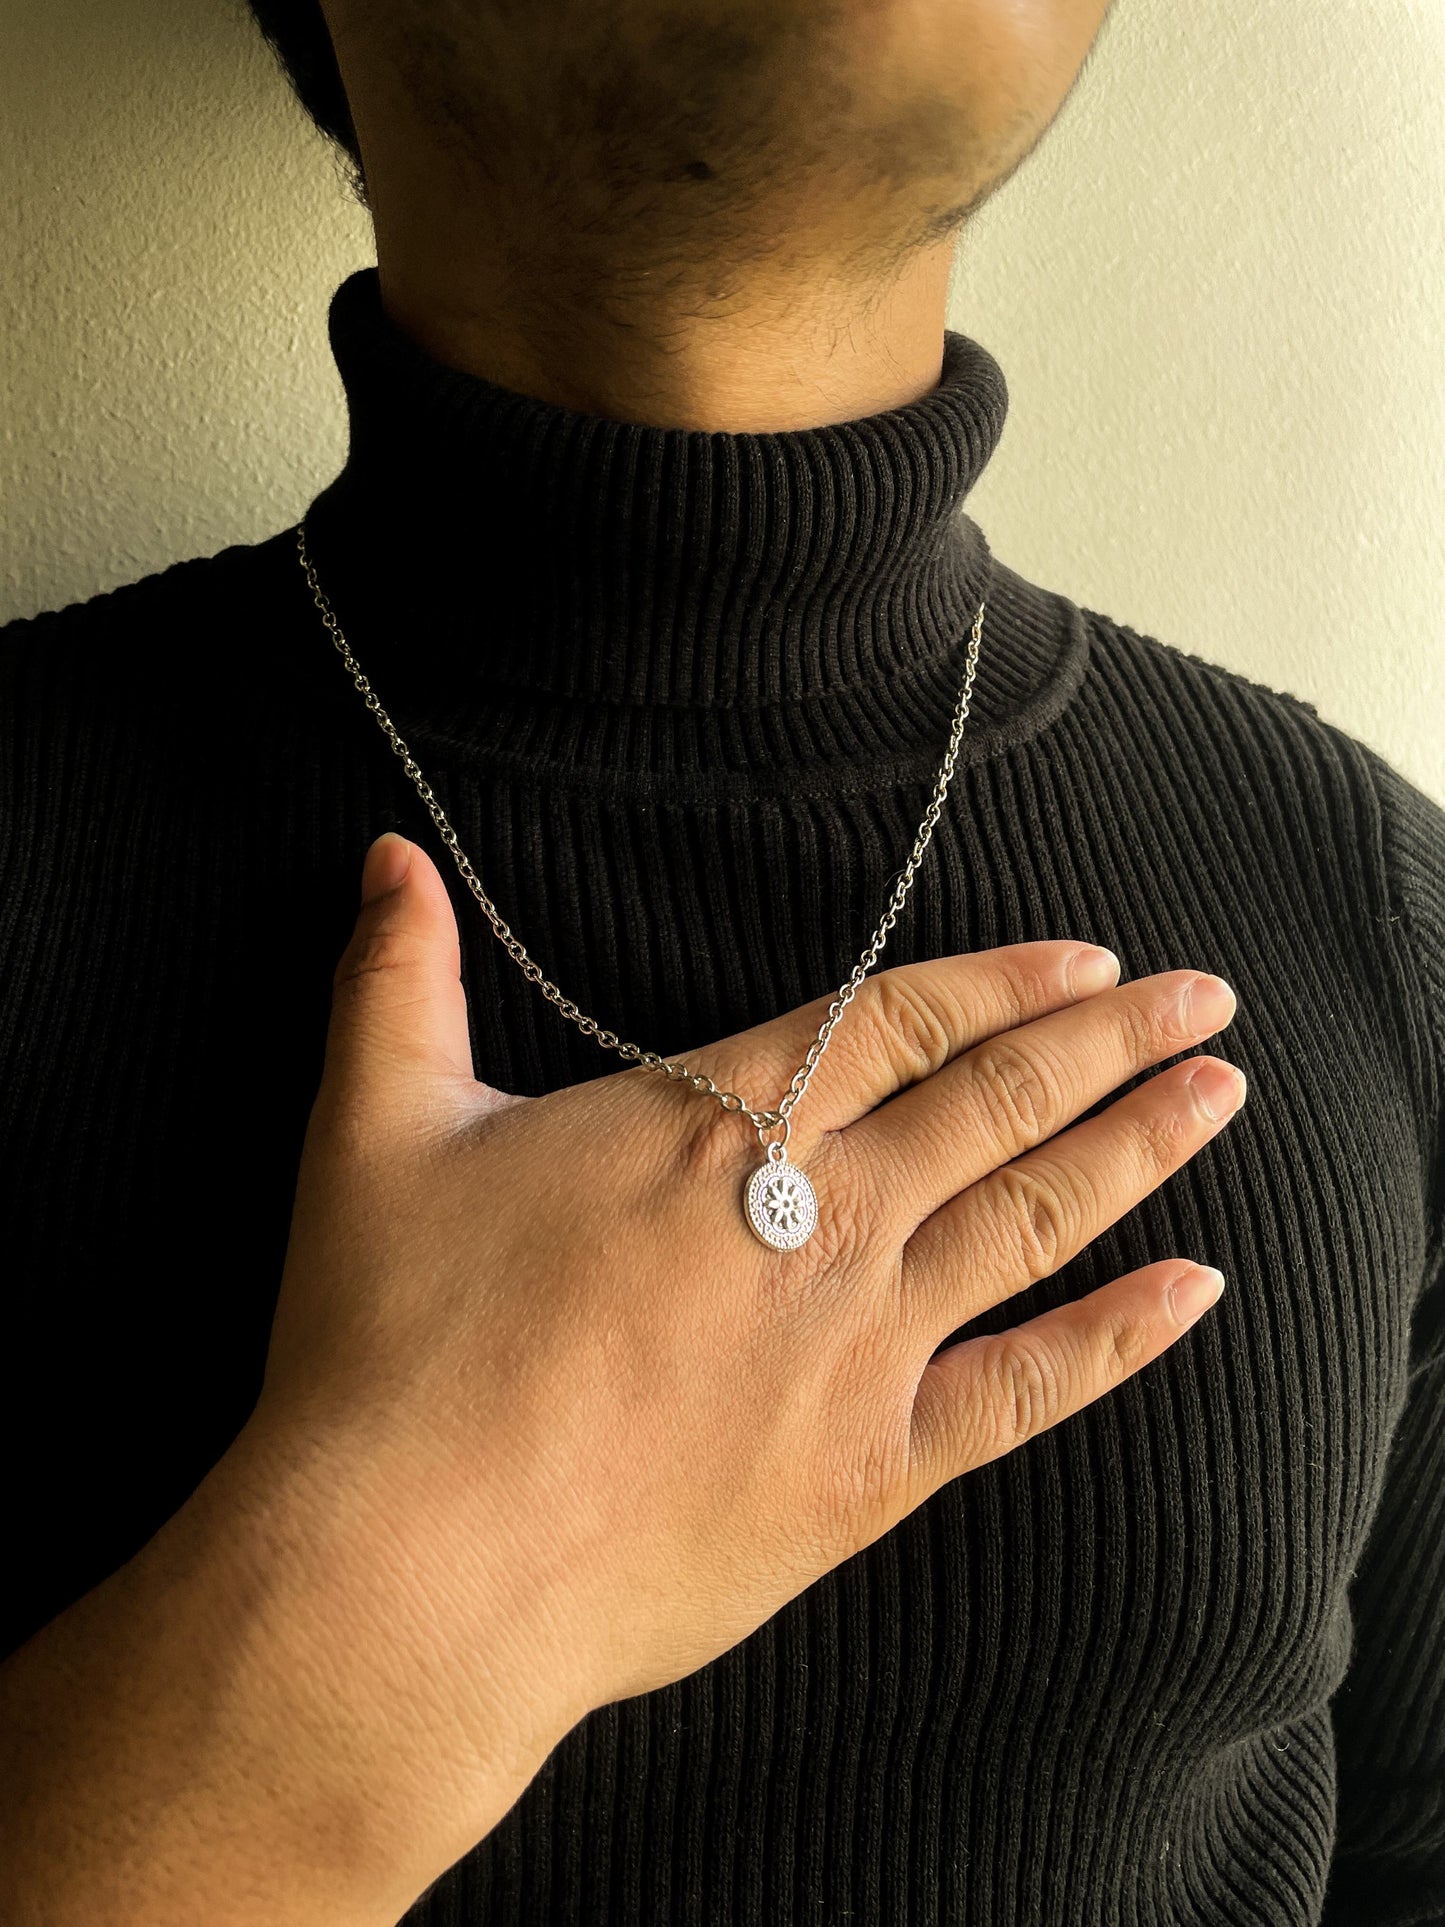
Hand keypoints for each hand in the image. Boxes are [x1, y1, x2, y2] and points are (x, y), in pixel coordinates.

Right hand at [249, 830, 1242, 1841]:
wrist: (411, 1565)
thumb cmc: (389, 1345)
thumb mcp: (373, 1129)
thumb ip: (396, 980)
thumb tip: (386, 857)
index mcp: (716, 1125)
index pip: (901, 1020)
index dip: (1005, 981)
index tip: (1089, 959)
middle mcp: (816, 1217)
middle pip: (997, 1099)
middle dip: (1111, 1040)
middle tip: (1205, 998)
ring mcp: (858, 1345)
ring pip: (1033, 1217)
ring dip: (1139, 1146)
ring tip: (1222, 1094)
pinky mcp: (868, 1471)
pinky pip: (1027, 1392)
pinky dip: (1120, 1339)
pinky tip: (1198, 1293)